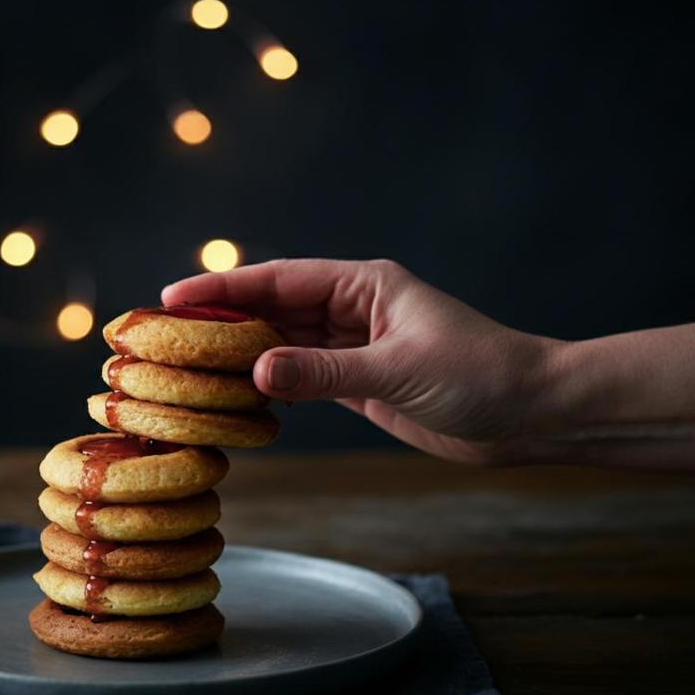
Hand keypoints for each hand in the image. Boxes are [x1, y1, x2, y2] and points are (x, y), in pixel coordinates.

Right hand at [162, 259, 558, 465]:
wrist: (529, 414)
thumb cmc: (481, 375)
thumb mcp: (398, 370)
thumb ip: (326, 372)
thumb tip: (258, 370)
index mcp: (364, 285)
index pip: (280, 280)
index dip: (224, 288)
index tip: (174, 297)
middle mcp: (354, 310)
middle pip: (273, 310)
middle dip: (221, 322)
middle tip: (164, 337)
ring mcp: (354, 347)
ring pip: (283, 345)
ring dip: (241, 356)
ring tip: (187, 368)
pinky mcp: (360, 385)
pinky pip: (301, 379)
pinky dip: (270, 386)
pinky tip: (237, 395)